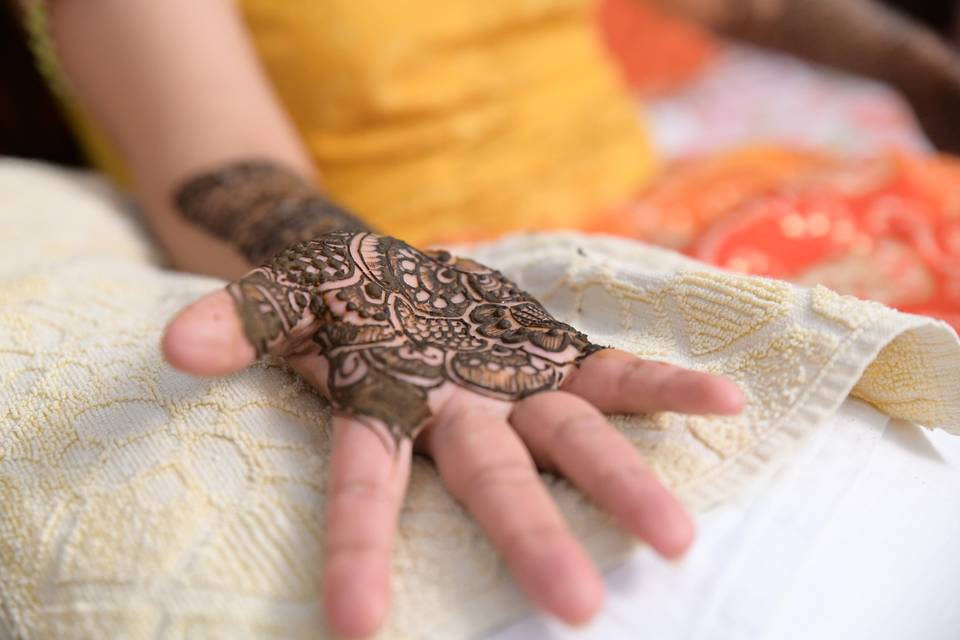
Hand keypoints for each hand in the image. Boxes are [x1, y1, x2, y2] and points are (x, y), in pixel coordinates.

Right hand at [162, 231, 744, 637]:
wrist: (394, 276)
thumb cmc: (336, 302)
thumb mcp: (279, 302)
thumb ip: (235, 322)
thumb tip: (175, 347)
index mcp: (384, 407)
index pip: (366, 489)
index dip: (359, 552)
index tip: (356, 630)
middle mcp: (460, 412)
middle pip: (493, 481)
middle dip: (529, 539)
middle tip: (578, 609)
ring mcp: (517, 387)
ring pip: (571, 441)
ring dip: (621, 483)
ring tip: (679, 539)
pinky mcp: (558, 357)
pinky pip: (615, 373)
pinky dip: (665, 386)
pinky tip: (726, 402)